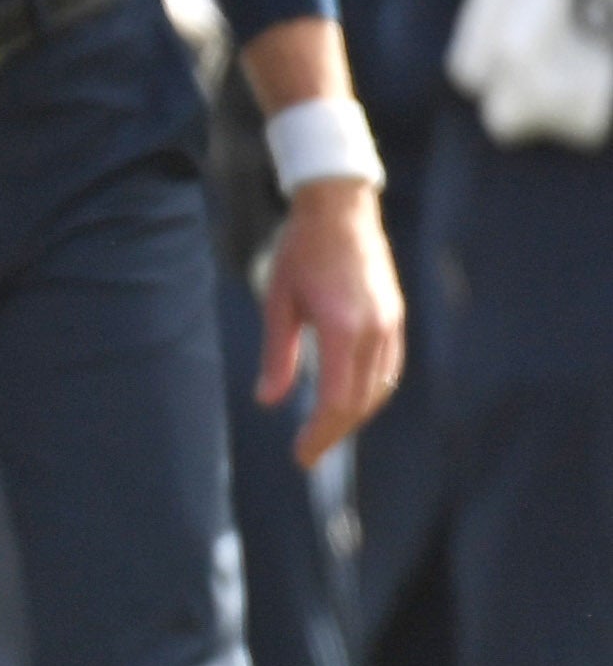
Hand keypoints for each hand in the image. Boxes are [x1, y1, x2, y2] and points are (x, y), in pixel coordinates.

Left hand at [261, 178, 404, 467]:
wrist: (339, 209)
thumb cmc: (300, 251)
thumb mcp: (278, 301)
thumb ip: (277, 355)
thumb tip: (268, 401)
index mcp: (343, 328)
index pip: (338, 400)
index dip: (321, 434)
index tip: (301, 456)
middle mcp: (375, 331)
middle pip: (361, 402)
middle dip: (335, 432)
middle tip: (308, 452)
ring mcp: (392, 324)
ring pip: (380, 388)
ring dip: (355, 415)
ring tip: (325, 431)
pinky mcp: (396, 318)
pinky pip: (389, 368)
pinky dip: (370, 391)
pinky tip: (350, 399)